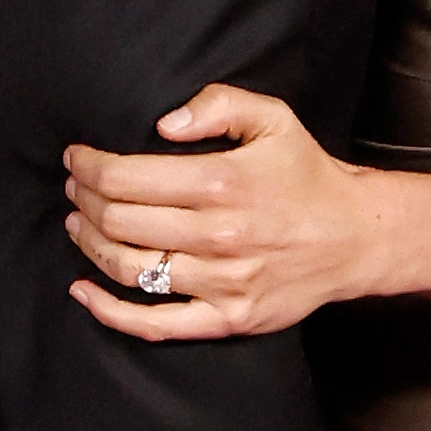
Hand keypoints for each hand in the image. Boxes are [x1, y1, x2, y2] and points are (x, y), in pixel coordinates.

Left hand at [61, 84, 384, 340]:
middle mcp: (219, 235)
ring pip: (129, 269)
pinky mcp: (228, 318)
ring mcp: (222, 283)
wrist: (355, 235)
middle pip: (119, 221)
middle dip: (84, 200)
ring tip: (78, 224)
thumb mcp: (273, 118)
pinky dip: (109, 312)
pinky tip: (82, 291)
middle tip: (75, 187)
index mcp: (223, 183)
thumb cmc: (306, 173)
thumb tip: (163, 124)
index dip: (89, 167)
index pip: (127, 178)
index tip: (76, 159)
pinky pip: (155, 325)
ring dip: (89, 244)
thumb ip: (217, 105)